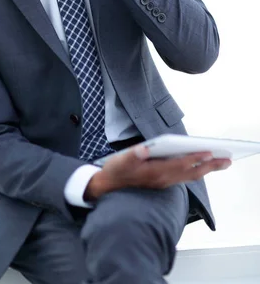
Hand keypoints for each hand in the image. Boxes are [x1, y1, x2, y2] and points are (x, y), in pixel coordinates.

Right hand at [84, 144, 231, 201]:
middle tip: (227, 161)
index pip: (180, 164)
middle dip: (209, 166)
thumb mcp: (120, 160)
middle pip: (191, 173)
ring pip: (189, 176)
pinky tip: (200, 166)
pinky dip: (195, 171)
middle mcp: (162, 179)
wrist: (109, 187)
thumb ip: (133, 154)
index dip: (194, 158)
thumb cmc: (115, 170)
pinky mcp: (162, 182)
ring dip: (206, 170)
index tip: (209, 152)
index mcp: (155, 172)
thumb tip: (144, 148)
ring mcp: (163, 182)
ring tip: (220, 163)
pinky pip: (184, 178)